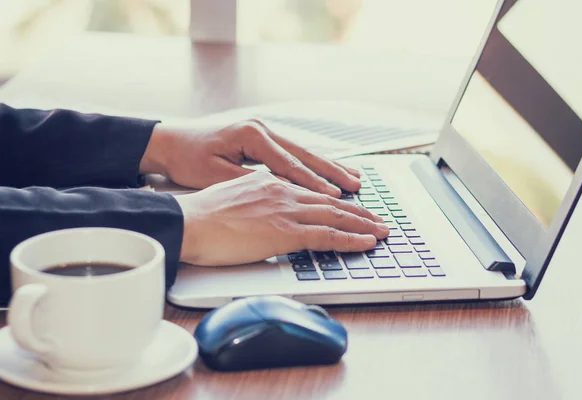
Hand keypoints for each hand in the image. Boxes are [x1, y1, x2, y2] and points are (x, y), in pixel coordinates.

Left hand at [140, 119, 360, 196]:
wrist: (169, 142)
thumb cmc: (188, 159)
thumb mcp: (216, 176)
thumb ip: (251, 185)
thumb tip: (283, 197)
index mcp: (252, 136)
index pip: (291, 164)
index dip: (315, 183)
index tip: (336, 196)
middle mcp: (263, 130)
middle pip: (305, 154)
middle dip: (333, 172)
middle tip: (357, 187)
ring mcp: (264, 133)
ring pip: (304, 153)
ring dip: (329, 167)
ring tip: (354, 179)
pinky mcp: (262, 141)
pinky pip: (294, 154)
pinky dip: (313, 166)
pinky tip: (328, 173)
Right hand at [174, 171, 387, 265]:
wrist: (188, 221)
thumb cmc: (201, 216)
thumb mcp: (233, 198)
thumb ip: (256, 203)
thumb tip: (263, 215)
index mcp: (269, 182)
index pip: (311, 191)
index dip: (335, 200)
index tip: (350, 206)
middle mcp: (282, 191)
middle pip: (330, 201)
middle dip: (358, 211)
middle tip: (378, 218)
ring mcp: (286, 209)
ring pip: (335, 215)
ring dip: (363, 224)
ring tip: (382, 231)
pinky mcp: (285, 230)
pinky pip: (327, 235)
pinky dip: (351, 239)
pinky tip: (366, 242)